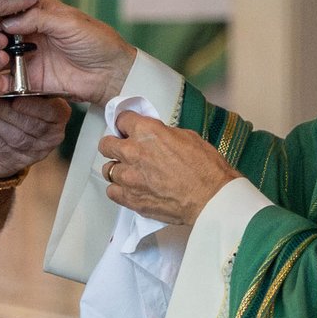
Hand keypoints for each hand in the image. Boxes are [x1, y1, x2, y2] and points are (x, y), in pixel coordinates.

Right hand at [0, 0, 135, 106]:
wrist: (111, 74)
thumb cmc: (97, 42)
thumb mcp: (69, 23)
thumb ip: (37, 18)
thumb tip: (7, 21)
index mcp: (38, 14)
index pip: (9, 10)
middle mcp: (29, 35)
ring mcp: (28, 58)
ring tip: (1, 60)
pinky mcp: (31, 81)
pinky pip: (8, 82)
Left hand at [0, 94, 70, 177]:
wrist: (4, 136)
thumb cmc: (16, 107)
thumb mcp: (18, 91)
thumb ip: (11, 85)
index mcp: (59, 113)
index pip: (53, 112)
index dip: (34, 107)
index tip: (16, 100)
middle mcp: (52, 135)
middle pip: (31, 125)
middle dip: (6, 112)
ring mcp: (36, 151)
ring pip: (15, 137)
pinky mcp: (18, 162)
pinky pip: (2, 146)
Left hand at [97, 111, 240, 226]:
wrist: (210, 198)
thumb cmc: (204, 166)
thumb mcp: (186, 137)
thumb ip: (162, 134)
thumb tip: (152, 136)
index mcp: (146, 131)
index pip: (122, 119)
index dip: (127, 124)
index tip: (129, 129)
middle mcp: (132, 151)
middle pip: (106, 145)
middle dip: (115, 146)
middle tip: (126, 151)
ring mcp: (128, 177)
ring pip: (108, 169)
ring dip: (118, 169)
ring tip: (131, 174)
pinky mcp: (130, 198)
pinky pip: (112, 191)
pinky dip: (119, 189)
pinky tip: (131, 189)